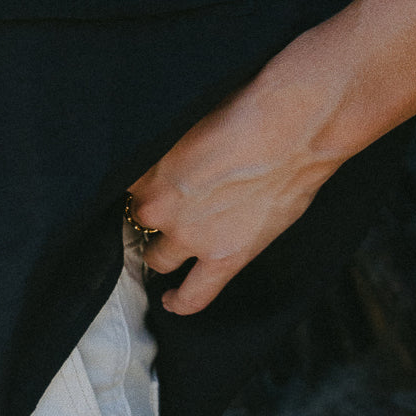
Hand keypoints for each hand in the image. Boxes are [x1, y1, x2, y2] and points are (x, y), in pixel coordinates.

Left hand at [126, 44, 345, 314]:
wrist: (291, 129)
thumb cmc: (244, 112)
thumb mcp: (186, 121)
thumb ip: (167, 148)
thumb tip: (166, 156)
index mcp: (146, 170)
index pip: (124, 190)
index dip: (139, 191)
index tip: (147, 191)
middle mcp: (159, 209)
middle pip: (138, 225)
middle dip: (149, 221)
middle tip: (165, 213)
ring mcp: (190, 238)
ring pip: (158, 259)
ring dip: (162, 255)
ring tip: (166, 253)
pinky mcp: (224, 259)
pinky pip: (194, 296)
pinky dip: (179, 302)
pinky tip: (169, 301)